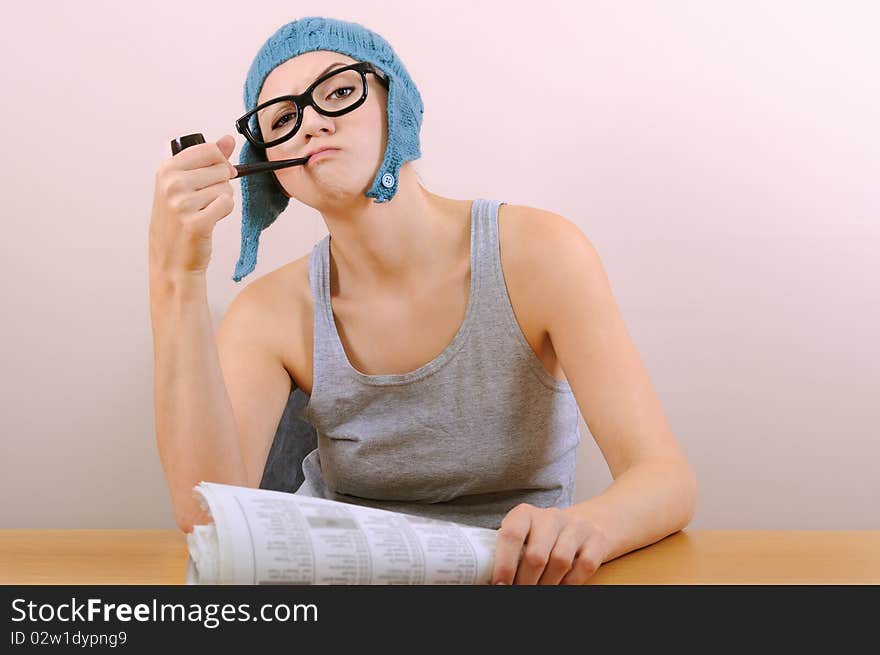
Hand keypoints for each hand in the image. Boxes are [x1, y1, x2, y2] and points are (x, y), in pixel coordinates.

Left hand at [491, 504, 609, 584]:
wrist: (586, 523)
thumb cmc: (543, 536)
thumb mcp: (525, 535)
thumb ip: (510, 551)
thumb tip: (487, 578)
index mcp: (525, 513)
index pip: (511, 535)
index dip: (504, 563)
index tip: (500, 584)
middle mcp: (550, 516)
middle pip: (536, 555)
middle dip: (525, 582)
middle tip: (520, 592)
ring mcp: (576, 527)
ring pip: (559, 562)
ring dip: (547, 584)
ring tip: (539, 590)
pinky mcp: (596, 540)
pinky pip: (583, 567)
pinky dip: (569, 583)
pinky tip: (559, 586)